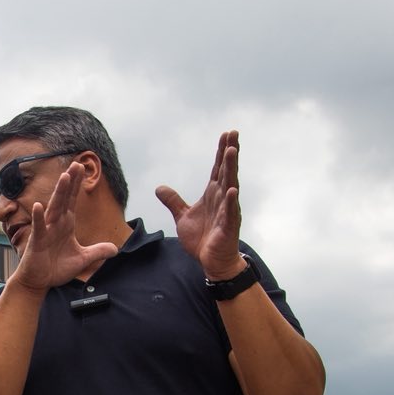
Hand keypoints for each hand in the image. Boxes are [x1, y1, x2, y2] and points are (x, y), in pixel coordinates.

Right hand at [11, 164, 119, 290]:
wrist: (39, 282)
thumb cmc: (56, 268)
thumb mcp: (83, 259)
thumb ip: (98, 252)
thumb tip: (115, 249)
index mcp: (66, 224)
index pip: (72, 200)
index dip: (77, 184)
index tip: (82, 167)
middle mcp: (56, 223)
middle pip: (64, 198)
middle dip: (70, 181)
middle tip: (76, 163)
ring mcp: (46, 230)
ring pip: (54, 208)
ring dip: (59, 193)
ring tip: (64, 177)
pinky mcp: (37, 241)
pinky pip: (38, 227)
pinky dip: (38, 217)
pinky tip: (39, 206)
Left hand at [156, 130, 245, 278]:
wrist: (211, 261)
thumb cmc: (202, 238)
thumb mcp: (182, 217)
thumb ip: (173, 201)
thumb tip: (159, 188)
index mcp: (213, 194)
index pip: (218, 168)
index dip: (221, 151)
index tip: (226, 134)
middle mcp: (222, 198)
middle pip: (227, 170)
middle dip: (230, 152)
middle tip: (234, 133)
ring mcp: (227, 211)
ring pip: (231, 185)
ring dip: (232, 168)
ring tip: (233, 151)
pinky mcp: (228, 227)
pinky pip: (230, 212)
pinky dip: (230, 201)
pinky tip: (232, 189)